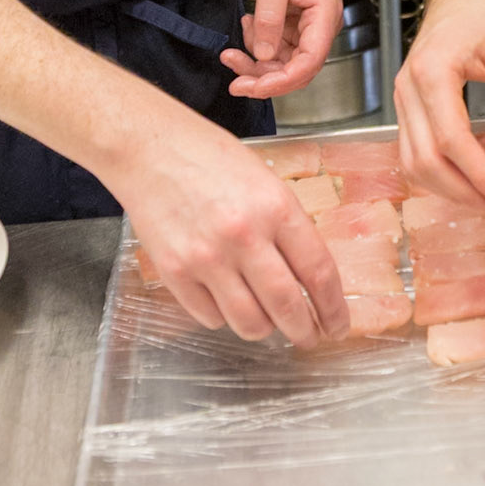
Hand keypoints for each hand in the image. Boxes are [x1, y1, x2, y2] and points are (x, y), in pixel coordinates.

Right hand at [108, 102, 348, 345]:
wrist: (148, 148)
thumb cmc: (209, 157)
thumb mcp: (265, 180)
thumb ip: (287, 227)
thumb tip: (308, 277)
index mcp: (276, 208)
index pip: (318, 273)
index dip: (333, 309)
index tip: (337, 325)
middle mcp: (244, 236)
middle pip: (287, 306)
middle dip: (304, 331)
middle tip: (308, 337)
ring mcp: (206, 258)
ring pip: (249, 322)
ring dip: (264, 329)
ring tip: (265, 320)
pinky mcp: (174, 273)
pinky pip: (209, 317)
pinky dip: (223, 317)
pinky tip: (225, 301)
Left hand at [221, 0, 341, 99]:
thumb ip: (269, 19)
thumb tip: (264, 55)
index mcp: (325, 16)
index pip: (308, 63)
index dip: (281, 81)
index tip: (252, 87)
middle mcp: (321, 26)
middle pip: (295, 68)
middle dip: (264, 77)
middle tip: (234, 80)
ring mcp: (309, 25)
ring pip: (284, 60)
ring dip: (257, 61)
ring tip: (232, 52)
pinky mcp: (296, 22)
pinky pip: (277, 44)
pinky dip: (258, 42)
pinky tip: (246, 25)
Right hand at [394, 0, 484, 205]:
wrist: (459, 0)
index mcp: (432, 72)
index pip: (450, 138)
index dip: (478, 173)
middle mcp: (408, 90)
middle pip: (425, 159)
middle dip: (462, 190)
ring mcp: (402, 101)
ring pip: (413, 162)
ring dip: (447, 188)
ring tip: (484, 198)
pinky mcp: (405, 110)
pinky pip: (412, 153)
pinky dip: (437, 174)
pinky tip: (466, 179)